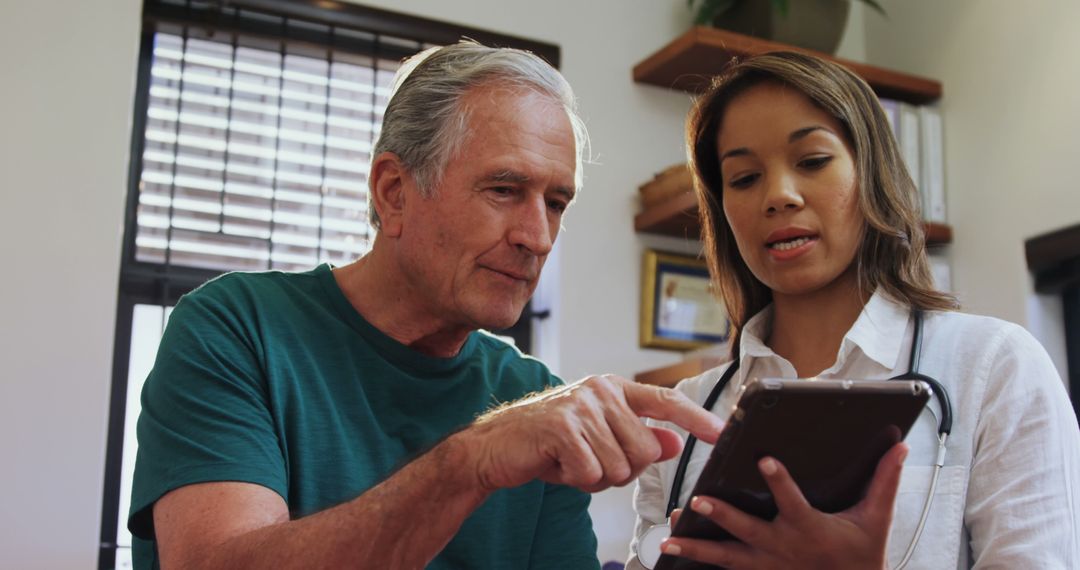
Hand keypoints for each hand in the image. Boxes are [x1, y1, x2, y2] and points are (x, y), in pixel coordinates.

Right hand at [462, 374, 724, 492]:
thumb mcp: (598, 439)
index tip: (720, 433)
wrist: (494, 447)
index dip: (696, 418)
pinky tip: (555, 464)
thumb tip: (674, 443)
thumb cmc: (549, 443)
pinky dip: (575, 480)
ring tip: (568, 461)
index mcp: (613, 389)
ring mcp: (580, 405)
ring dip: (593, 477)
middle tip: (586, 461)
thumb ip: (637, 438)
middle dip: (619, 469)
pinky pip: (591, 472)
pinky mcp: (561, 426)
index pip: (665, 401)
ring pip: (619, 466)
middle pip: (644, 450)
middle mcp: (600, 390)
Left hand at [660, 442, 908, 569]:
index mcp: (809, 528)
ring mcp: (768, 565)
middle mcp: (783, 547)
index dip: (779, 480)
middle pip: (747, 531)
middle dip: (723, 516)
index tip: (765, 459)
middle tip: (699, 502)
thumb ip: (885, 481)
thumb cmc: (862, 555)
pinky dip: (700, 564)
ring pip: (726, 556)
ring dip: (696, 547)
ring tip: (668, 540)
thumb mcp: (876, 519)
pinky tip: (676, 556)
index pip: (792, 500)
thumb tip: (900, 446)